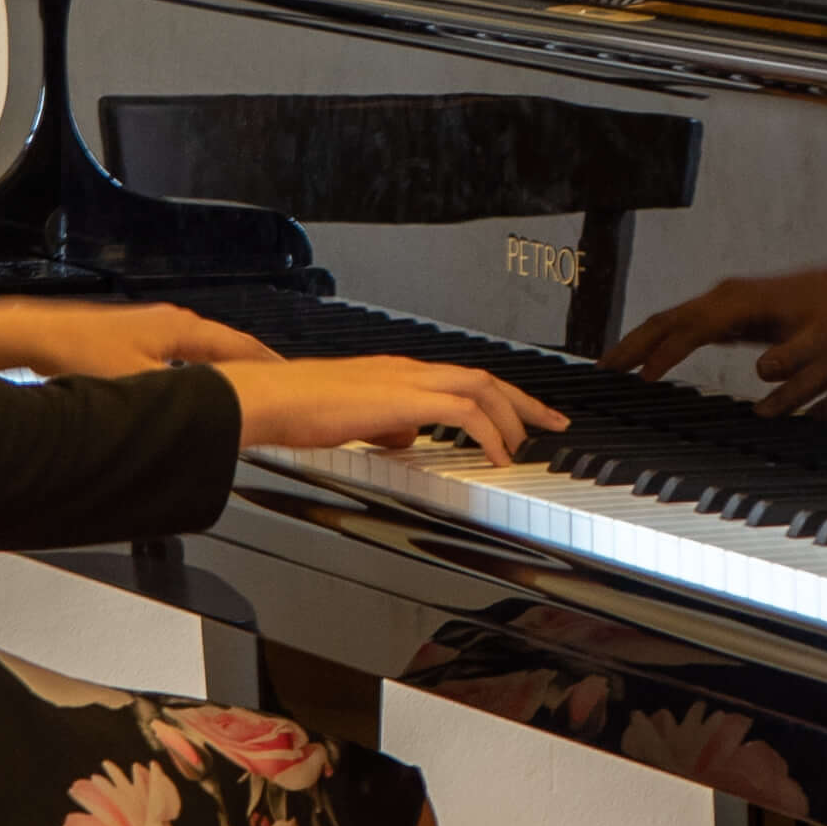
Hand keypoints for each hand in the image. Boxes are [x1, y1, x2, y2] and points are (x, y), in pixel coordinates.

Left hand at [0, 294, 264, 384]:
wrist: (37, 336)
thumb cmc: (80, 351)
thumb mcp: (140, 386)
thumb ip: (181, 402)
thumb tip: (210, 422)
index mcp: (182, 328)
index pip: (241, 345)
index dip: (268, 362)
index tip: (289, 375)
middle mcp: (170, 322)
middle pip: (223, 344)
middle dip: (250, 363)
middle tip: (274, 381)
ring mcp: (150, 327)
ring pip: (200, 348)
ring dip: (221, 365)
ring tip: (238, 385)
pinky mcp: (131, 338)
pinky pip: (179, 353)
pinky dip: (195, 367)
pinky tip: (187, 385)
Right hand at [221, 354, 567, 462]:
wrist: (272, 397)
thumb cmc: (300, 410)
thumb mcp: (354, 420)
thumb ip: (386, 426)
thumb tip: (409, 439)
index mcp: (400, 372)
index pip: (463, 378)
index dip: (501, 397)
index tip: (524, 417)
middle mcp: (410, 369)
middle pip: (486, 377)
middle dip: (525, 403)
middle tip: (554, 424)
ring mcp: (408, 379)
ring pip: (481, 387)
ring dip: (512, 416)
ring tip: (525, 445)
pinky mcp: (403, 397)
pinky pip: (463, 412)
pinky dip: (488, 432)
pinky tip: (496, 456)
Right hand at [607, 258, 826, 409]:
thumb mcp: (822, 339)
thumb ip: (794, 357)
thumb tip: (760, 374)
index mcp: (739, 302)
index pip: (688, 329)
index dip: (662, 354)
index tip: (638, 379)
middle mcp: (724, 296)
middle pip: (665, 319)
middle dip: (631, 345)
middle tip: (600, 372)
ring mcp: (723, 301)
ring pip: (669, 320)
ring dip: (638, 342)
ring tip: (609, 369)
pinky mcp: (728, 310)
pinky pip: (683, 325)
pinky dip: (659, 341)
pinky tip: (647, 362)